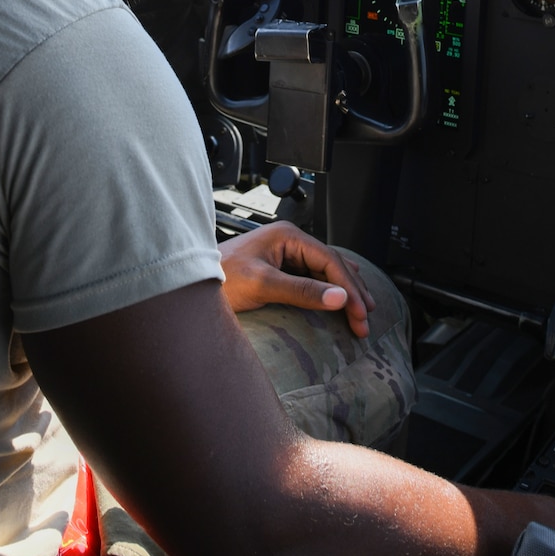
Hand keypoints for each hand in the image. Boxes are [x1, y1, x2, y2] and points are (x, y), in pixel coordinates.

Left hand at [219, 221, 374, 337]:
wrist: (190, 282)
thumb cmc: (218, 277)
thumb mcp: (262, 284)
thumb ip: (301, 291)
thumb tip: (338, 297)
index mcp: (288, 235)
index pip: (330, 261)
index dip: (349, 289)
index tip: (359, 313)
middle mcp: (289, 241)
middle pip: (332, 266)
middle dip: (352, 293)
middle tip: (365, 319)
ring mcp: (285, 254)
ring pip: (326, 272)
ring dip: (344, 293)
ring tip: (361, 312)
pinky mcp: (280, 269)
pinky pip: (313, 279)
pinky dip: (329, 292)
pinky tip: (339, 300)